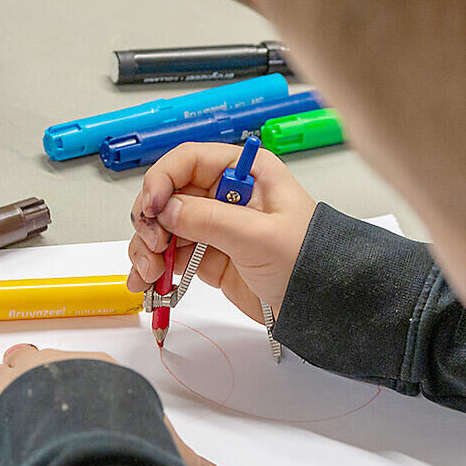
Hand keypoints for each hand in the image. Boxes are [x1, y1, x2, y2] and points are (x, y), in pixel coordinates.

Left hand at [0, 344, 232, 465]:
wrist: (84, 434)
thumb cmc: (127, 437)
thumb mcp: (173, 455)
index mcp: (97, 372)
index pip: (82, 372)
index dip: (77, 390)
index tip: (75, 408)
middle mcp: (52, 368)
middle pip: (34, 364)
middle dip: (32, 381)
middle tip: (32, 406)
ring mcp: (13, 384)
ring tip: (1, 417)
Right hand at [127, 142, 317, 324]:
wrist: (318, 304)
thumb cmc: (308, 261)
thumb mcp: (260, 237)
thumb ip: (210, 219)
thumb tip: (167, 210)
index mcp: (244, 173)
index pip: (188, 161)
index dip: (162, 180)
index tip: (152, 207)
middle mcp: (224, 194)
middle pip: (167, 195)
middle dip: (150, 220)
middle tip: (152, 245)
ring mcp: (214, 226)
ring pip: (162, 226)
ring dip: (147, 248)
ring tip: (150, 274)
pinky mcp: (206, 255)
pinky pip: (168, 255)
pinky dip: (152, 267)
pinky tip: (147, 282)